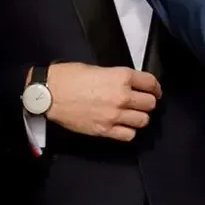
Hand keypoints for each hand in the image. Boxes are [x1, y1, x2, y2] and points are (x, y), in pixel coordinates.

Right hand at [45, 62, 160, 140]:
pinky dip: (129, 131)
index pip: (151, 83)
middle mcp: (122, 96)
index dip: (155, 88)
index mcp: (121, 77)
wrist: (49, 94)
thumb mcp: (97, 69)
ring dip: (139, 117)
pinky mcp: (105, 130)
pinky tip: (123, 126)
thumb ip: (117, 78)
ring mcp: (114, 115)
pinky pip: (129, 135)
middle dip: (148, 102)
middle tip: (142, 102)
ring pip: (143, 121)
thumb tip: (128, 84)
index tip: (154, 91)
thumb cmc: (68, 76)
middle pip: (150, 103)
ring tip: (132, 115)